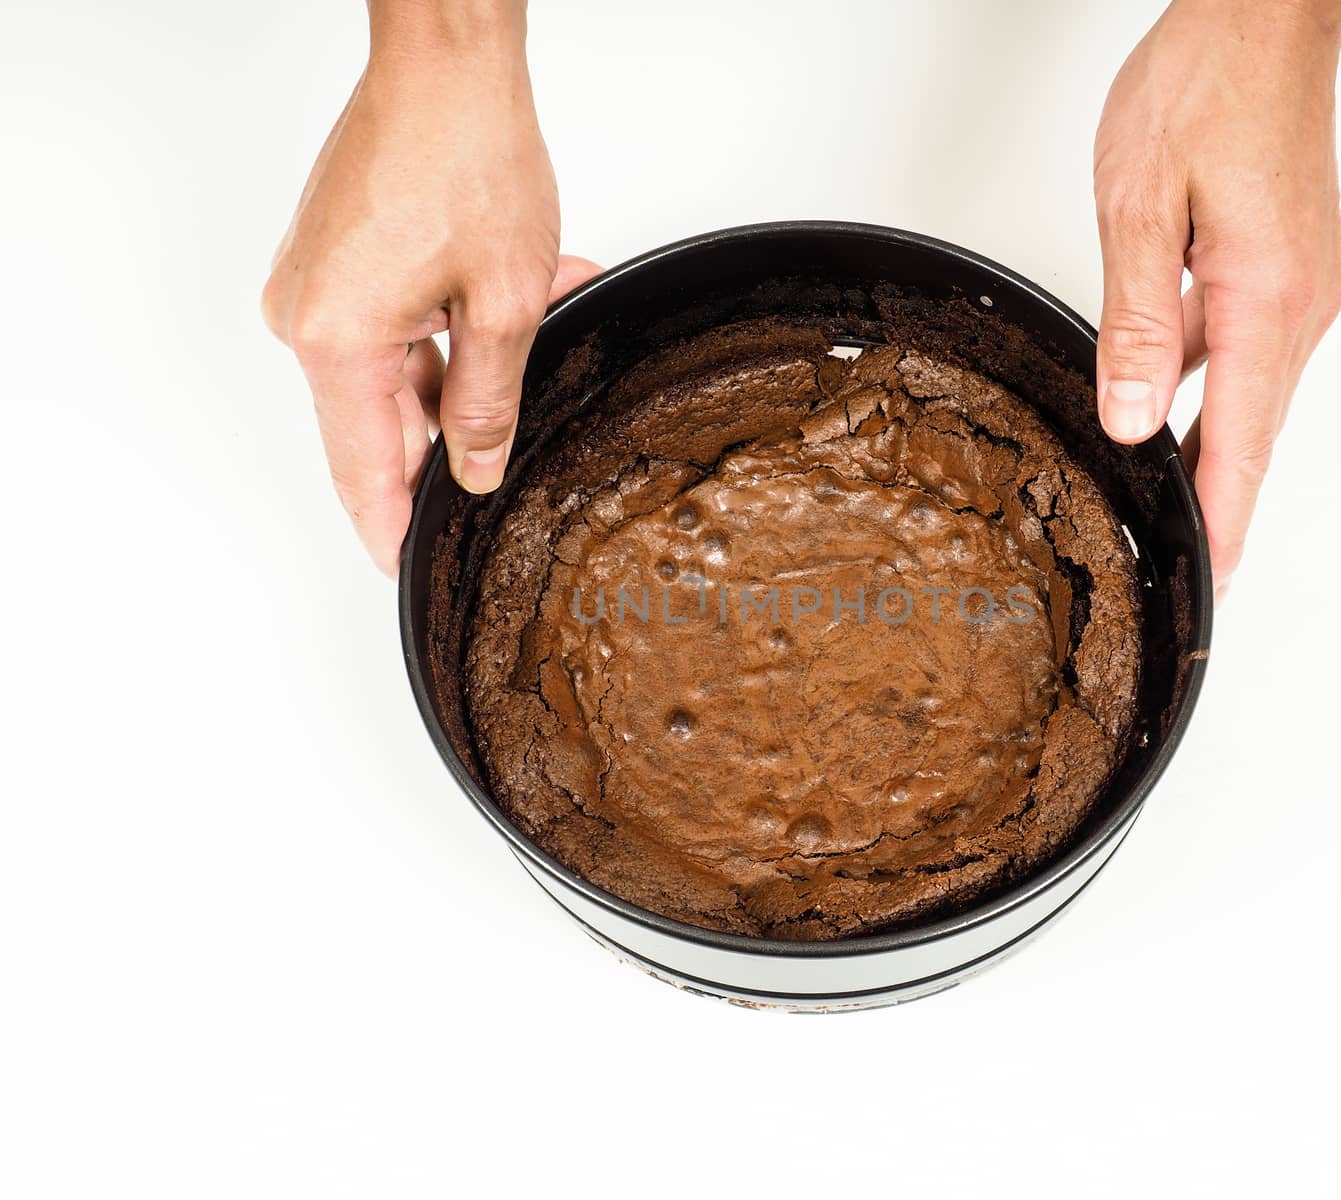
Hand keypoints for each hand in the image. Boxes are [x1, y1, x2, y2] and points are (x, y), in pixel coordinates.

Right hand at [262, 3, 597, 575]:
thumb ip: (489, 402)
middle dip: (459, 434)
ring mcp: (315, 285)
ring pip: (400, 373)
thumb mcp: (504, 304)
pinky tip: (513, 306)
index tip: (410, 573)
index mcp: (336, 341)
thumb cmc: (468, 156)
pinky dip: (451, 330)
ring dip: (469, 371)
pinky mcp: (334, 258)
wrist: (445, 62)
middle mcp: (306, 317)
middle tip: (517, 444)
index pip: (364, 472)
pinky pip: (394, 327)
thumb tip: (478, 469)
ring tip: (538, 327)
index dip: (393, 530)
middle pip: (383, 424)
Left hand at [1093, 0, 1340, 596]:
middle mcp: (1297, 303)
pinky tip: (1162, 400)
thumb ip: (1135, 321)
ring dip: (1209, 447)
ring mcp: (1297, 284)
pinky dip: (1207, 388)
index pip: (1241, 442)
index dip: (1221, 520)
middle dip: (1217, 500)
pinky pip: (1243, 349)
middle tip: (1187, 566)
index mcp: (1265, 299)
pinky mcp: (1284, 264)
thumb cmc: (1206, 85)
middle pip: (1252, 430)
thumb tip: (1132, 416)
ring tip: (1166, 501)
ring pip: (1246, 392)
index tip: (1209, 581)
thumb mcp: (1140, 205)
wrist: (1262, 17)